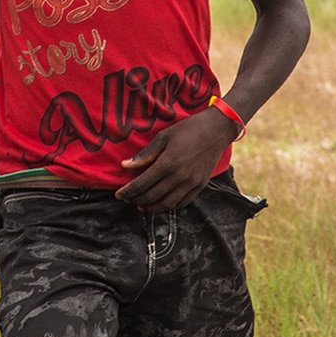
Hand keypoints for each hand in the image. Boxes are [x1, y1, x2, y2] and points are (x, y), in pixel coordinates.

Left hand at [116, 108, 239, 211]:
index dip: (128, 192)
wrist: (216, 130)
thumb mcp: (163, 137)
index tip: (118, 194)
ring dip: (152, 207)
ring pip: (167, 204)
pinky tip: (161, 203)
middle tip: (127, 199)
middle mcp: (180, 177)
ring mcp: (191, 183)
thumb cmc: (187, 129)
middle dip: (137, 200)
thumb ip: (145, 154)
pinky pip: (183, 202)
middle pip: (153, 196)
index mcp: (168, 163)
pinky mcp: (200, 185)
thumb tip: (125, 165)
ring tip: (141, 205)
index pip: (142, 184)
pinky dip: (169, 206)